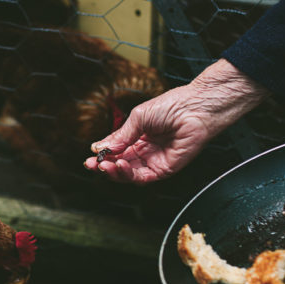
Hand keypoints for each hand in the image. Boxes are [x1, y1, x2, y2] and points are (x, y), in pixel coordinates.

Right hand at [83, 59, 267, 183]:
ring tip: (105, 165)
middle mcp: (144, 150)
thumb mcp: (139, 117)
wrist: (195, 108)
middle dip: (104, 166)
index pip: (116, 150)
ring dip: (114, 171)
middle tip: (92, 164)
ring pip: (128, 174)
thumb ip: (121, 135)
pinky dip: (128, 174)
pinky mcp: (164, 169)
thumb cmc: (172, 106)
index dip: (102, 155)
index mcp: (137, 136)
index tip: (89, 157)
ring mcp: (154, 160)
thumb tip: (100, 147)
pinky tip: (120, 165)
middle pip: (119, 164)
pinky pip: (143, 177)